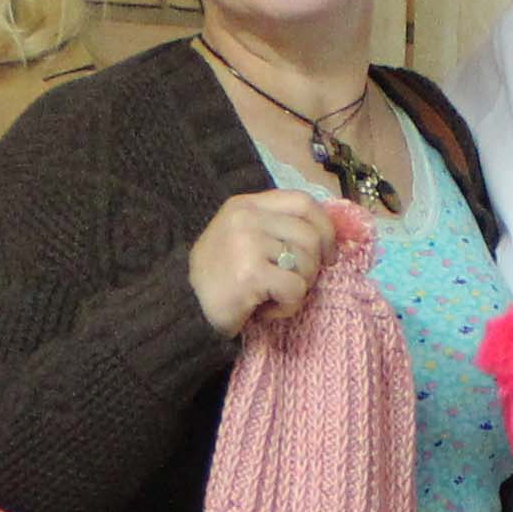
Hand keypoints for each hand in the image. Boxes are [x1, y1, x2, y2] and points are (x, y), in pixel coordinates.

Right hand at [187, 188, 345, 339]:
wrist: (184, 309)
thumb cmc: (220, 279)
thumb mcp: (244, 239)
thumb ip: (277, 230)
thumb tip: (329, 236)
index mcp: (246, 204)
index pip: (303, 201)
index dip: (325, 228)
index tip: (329, 254)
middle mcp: (246, 217)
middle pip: (309, 235)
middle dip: (313, 267)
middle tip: (294, 285)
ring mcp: (247, 242)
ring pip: (306, 263)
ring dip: (298, 289)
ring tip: (272, 298)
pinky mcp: (251, 272)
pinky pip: (295, 289)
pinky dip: (287, 307)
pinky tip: (265, 310)